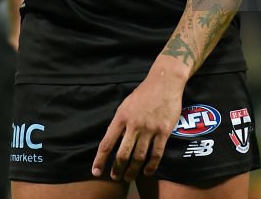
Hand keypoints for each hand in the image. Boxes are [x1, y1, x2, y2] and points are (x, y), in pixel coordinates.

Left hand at [92, 66, 185, 181]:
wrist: (164, 82)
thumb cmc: (144, 93)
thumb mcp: (125, 105)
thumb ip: (120, 123)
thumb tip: (114, 141)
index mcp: (121, 117)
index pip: (107, 142)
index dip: (100, 159)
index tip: (96, 171)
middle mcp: (134, 124)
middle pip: (123, 153)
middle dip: (117, 169)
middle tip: (115, 178)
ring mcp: (149, 128)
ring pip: (139, 156)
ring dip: (133, 170)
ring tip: (128, 178)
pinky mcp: (164, 131)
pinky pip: (156, 153)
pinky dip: (151, 165)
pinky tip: (147, 172)